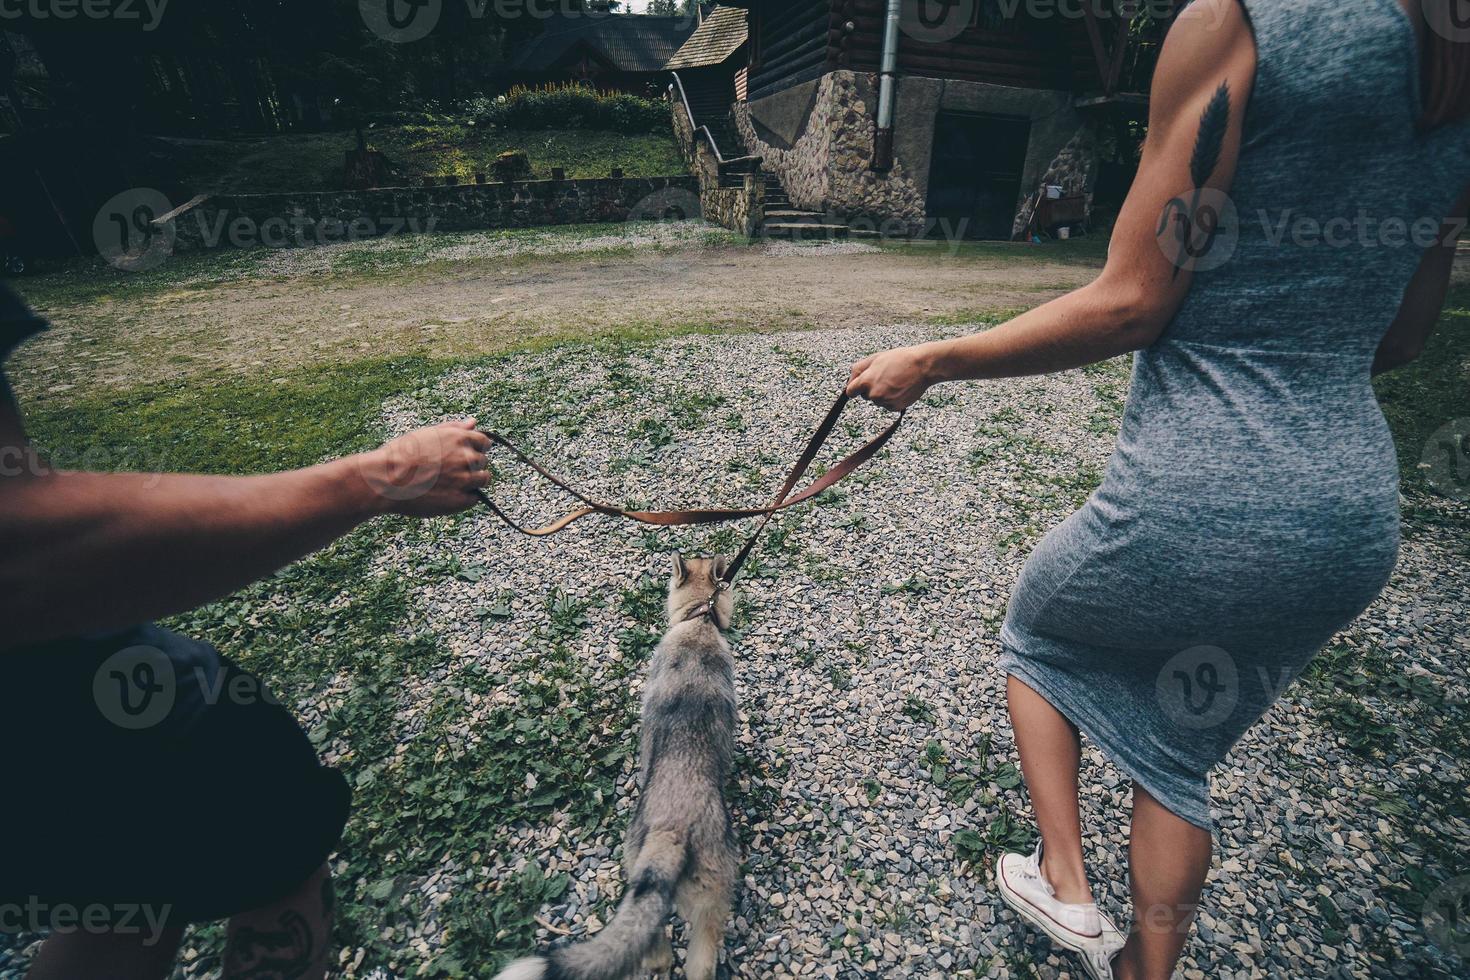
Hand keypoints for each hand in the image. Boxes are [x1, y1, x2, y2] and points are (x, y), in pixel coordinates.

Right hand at [358, 419, 491, 516]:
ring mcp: (464, 479)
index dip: (475, 448)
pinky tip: (447, 494)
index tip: (464, 454)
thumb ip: (453, 428)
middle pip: (483, 461)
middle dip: (471, 465)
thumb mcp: (426, 434)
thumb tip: (473, 423)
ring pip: (483, 480)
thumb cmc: (401, 454)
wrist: (384, 479)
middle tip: (449, 470)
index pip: (484, 442)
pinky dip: (465, 497)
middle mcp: (465, 457)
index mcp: (458, 438)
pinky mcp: (459, 500)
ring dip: (472, 481)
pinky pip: (473, 498)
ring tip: (450, 483)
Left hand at [846, 345, 937, 410]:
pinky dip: (892, 399)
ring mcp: (885, 402)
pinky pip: (888, 405)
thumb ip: (858, 370)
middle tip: (885, 376)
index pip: (850, 392)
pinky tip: (900, 388)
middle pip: (865, 396)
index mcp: (866, 381)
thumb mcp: (875, 358)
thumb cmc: (899, 359)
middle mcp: (874, 394)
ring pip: (878, 400)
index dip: (855, 387)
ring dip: (883, 393)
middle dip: (871, 388)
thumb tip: (849, 382)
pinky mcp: (895, 407)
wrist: (922, 366)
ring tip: (895, 380)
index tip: (859, 386)